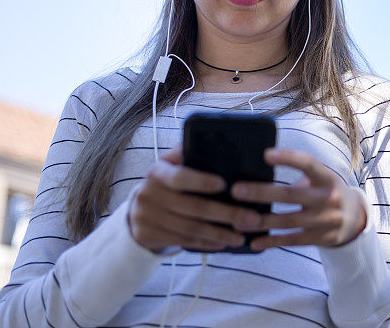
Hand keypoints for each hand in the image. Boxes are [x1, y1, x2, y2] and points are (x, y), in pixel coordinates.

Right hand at [127, 145, 261, 253]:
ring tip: (242, 236)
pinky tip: (223, 243)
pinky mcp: (147, 235)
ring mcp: (146, 216)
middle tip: (251, 219)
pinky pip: (183, 240)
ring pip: (191, 228)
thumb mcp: (172, 167)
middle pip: (193, 206)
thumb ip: (190, 156)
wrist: (137, 210)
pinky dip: (206, 243)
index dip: (201, 181)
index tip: (224, 185)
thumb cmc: (167, 185)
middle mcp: (149, 193)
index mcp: (158, 171)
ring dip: (220, 233)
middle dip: (226, 213)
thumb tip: (227, 146)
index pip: (180, 177)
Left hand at [231, 148, 367, 250]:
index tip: (265, 154)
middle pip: (290, 194)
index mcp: (326, 177)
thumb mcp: (321, 178)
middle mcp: (328, 198)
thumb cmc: (327, 191)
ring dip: (261, 221)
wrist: (355, 218)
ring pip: (288, 221)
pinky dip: (272, 242)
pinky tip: (255, 242)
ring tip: (238, 220)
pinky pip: (293, 240)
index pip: (308, 163)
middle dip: (262, 192)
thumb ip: (298, 176)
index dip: (288, 158)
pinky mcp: (322, 238)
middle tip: (236, 190)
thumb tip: (259, 173)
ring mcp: (326, 220)